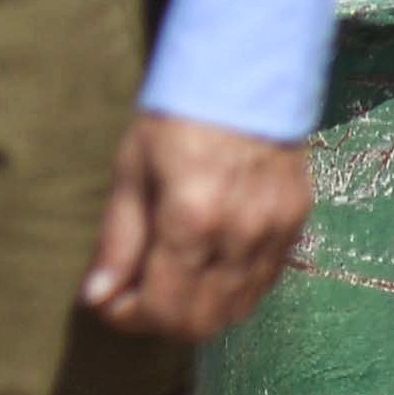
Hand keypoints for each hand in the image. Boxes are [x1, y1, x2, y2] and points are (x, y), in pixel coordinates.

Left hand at [83, 108, 311, 340]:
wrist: (247, 72)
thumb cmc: (177, 114)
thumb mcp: (132, 168)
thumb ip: (118, 239)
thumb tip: (97, 296)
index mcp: (192, 219)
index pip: (163, 307)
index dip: (129, 317)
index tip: (108, 303)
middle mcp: (240, 237)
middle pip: (202, 322)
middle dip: (160, 322)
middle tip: (132, 299)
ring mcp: (275, 235)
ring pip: (237, 311)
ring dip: (196, 313)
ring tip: (165, 287)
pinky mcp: (296, 227)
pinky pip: (263, 285)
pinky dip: (231, 294)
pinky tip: (204, 272)